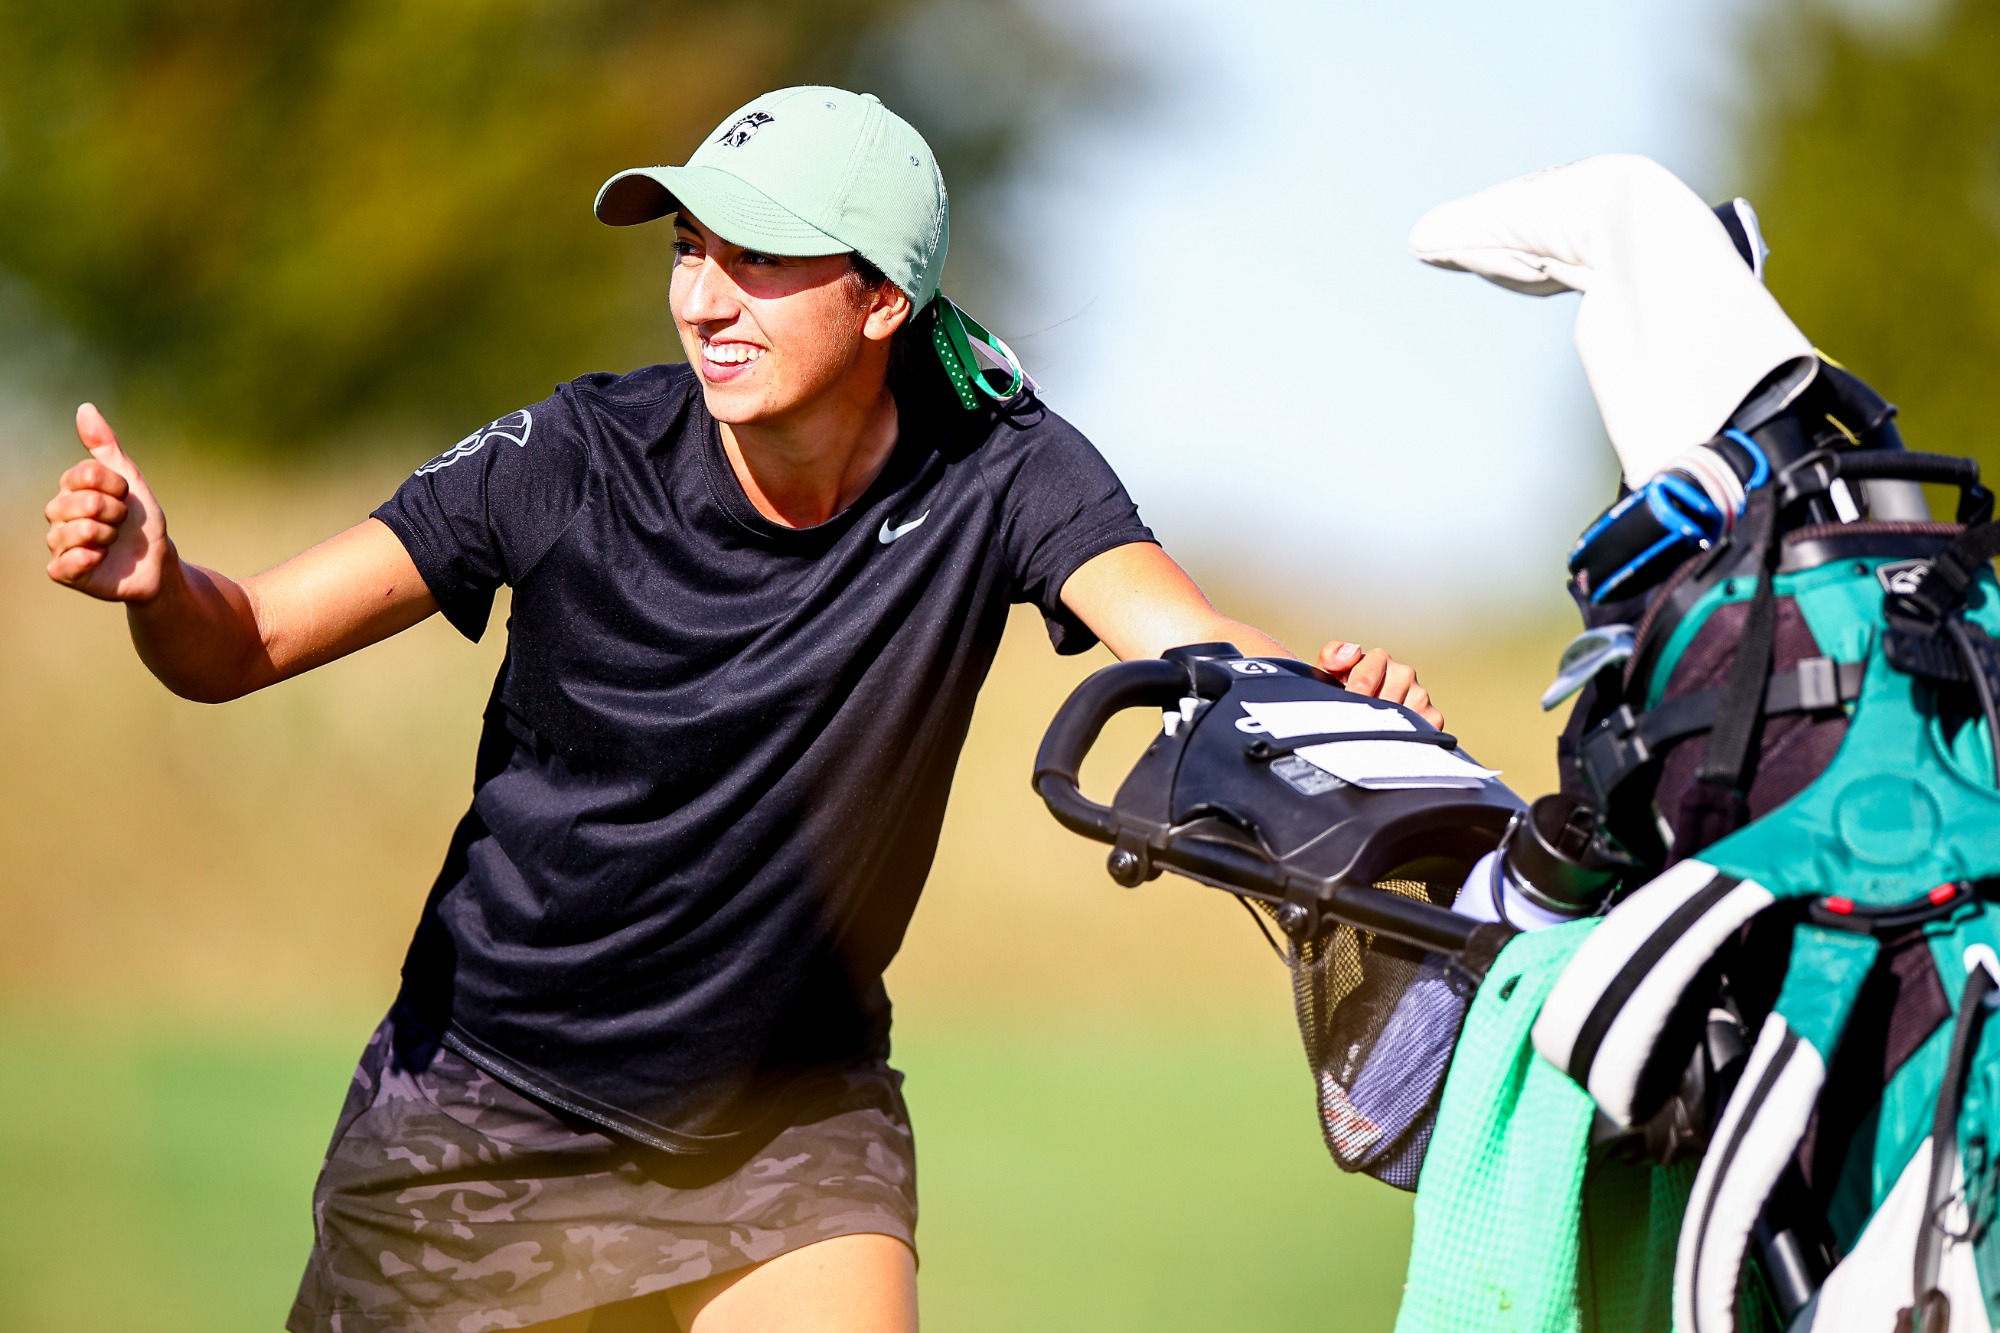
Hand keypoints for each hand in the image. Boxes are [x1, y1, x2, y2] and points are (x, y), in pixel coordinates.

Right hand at [45, 403, 172, 601]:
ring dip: (107, 535)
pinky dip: (88, 558)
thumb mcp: (131, 480)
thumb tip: (84, 408)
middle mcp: (57, 513)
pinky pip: (65, 563)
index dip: (116, 485)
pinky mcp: (63, 571)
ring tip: (113, 541)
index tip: (127, 497)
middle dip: (115, 512)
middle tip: (122, 522)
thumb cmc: (141, 521)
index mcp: (70, 488)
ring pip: (75, 531)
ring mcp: (58, 543)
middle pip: (82, 502)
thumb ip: (106, 446)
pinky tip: (100, 558)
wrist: (157, 563)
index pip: (85, 473)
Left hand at [1319, 640, 1441, 727]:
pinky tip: (1389, 739)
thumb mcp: (1329, 675)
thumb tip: (1354, 651)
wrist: (1360, 716)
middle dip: (1367, 716)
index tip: (1344, 711)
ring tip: (1371, 732)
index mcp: (1379, 659)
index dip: (1351, 699)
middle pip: (1383, 702)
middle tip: (1356, 725)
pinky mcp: (1433, 717)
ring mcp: (1420, 695)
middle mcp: (1404, 673)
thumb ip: (1332, 655)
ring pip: (1402, 717)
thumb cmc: (1343, 693)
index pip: (1364, 680)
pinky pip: (1420, 730)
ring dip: (1384, 729)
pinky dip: (1403, 738)